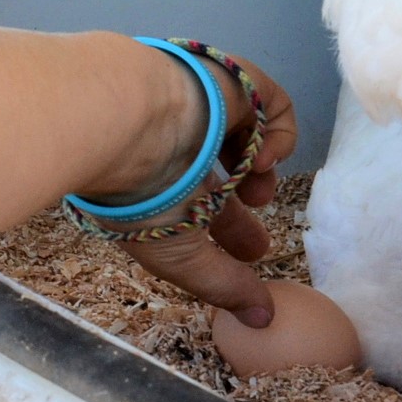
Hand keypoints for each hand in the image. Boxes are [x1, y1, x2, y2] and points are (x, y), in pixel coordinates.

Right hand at [114, 52, 296, 327]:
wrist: (126, 123)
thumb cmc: (142, 197)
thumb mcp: (182, 256)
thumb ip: (224, 286)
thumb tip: (262, 320)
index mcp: (159, 180)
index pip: (197, 206)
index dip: (228, 233)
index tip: (252, 258)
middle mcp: (180, 144)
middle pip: (224, 175)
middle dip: (247, 206)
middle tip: (264, 240)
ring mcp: (207, 110)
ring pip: (249, 138)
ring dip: (260, 173)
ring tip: (256, 189)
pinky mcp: (233, 81)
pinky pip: (270, 104)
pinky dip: (275, 136)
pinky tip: (260, 159)